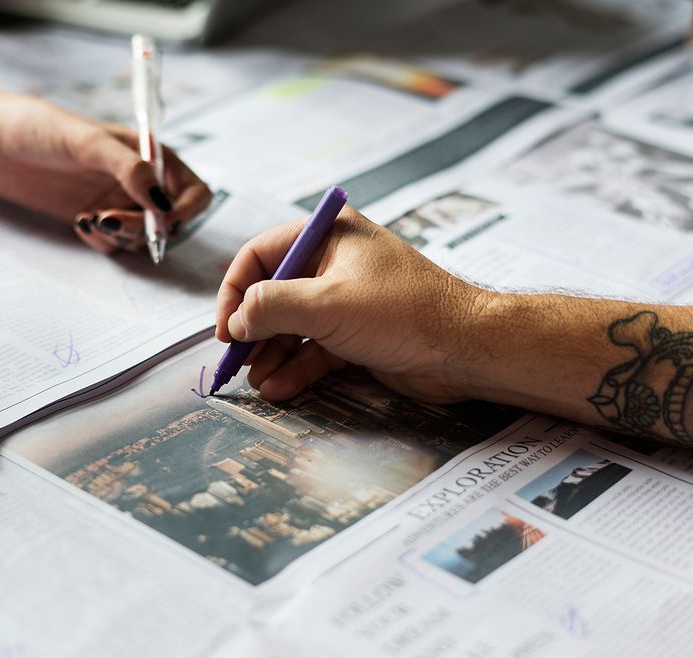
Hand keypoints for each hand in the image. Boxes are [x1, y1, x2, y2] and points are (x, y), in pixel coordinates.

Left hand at [0, 89, 211, 253]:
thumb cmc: (39, 128)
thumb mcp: (87, 142)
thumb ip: (129, 169)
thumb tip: (162, 202)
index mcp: (151, 155)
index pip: (193, 192)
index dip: (185, 211)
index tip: (162, 223)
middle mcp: (141, 181)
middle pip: (168, 222)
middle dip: (146, 229)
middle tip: (109, 221)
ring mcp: (118, 201)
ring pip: (141, 238)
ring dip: (121, 236)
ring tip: (88, 219)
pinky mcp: (95, 217)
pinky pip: (113, 244)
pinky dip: (101, 241)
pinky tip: (78, 222)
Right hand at [215, 207, 492, 401]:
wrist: (467, 350)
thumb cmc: (403, 313)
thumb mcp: (327, 305)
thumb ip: (272, 307)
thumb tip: (236, 320)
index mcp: (328, 234)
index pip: (261, 255)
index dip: (235, 291)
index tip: (226, 328)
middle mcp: (334, 262)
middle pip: (274, 293)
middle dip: (253, 330)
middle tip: (235, 362)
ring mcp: (346, 300)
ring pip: (293, 326)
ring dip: (271, 354)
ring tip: (256, 382)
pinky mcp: (357, 333)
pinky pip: (315, 348)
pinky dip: (296, 367)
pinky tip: (279, 389)